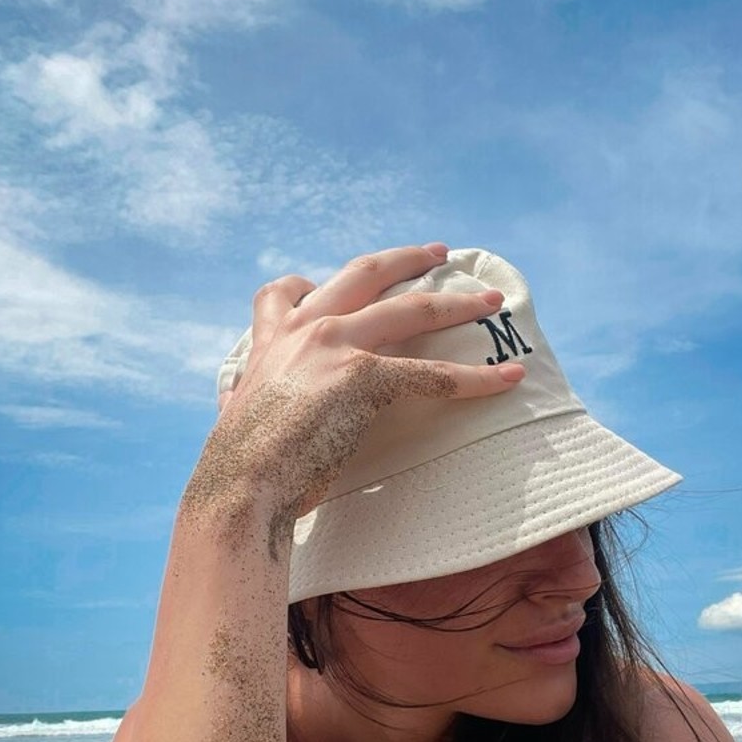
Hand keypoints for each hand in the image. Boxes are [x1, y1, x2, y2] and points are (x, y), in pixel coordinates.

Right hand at [202, 243, 524, 529]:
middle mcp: (304, 329)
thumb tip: (233, 411)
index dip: (314, 283)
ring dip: (457, 302)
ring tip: (491, 302)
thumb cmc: (235, 471)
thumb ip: (241, 403)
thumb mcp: (235, 420)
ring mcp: (335, 346)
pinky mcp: (363, 377)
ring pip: (412, 308)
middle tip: (438, 253)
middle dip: (407, 258)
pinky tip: (507, 380)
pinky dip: (476, 378)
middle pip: (365, 271)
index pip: (288, 291)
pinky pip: (431, 373)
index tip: (333, 282)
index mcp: (270, 340)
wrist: (238, 487)